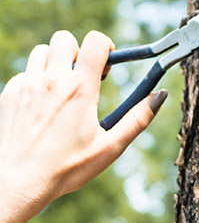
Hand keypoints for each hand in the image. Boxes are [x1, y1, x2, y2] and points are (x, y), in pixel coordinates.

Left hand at [0, 31, 167, 222]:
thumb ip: (138, 119)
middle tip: (83, 76)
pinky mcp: (8, 94)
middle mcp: (51, 81)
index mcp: (79, 90)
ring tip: (62, 88)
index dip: (104, 46)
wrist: (16, 184)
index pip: (94, 42)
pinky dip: (35, 81)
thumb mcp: (110, 147)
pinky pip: (24, 73)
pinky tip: (41, 105)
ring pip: (41, 52)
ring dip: (54, 62)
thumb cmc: (65, 168)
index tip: (105, 66)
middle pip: (64, 39)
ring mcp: (26, 86)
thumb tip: (160, 96)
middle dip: (77, 51)